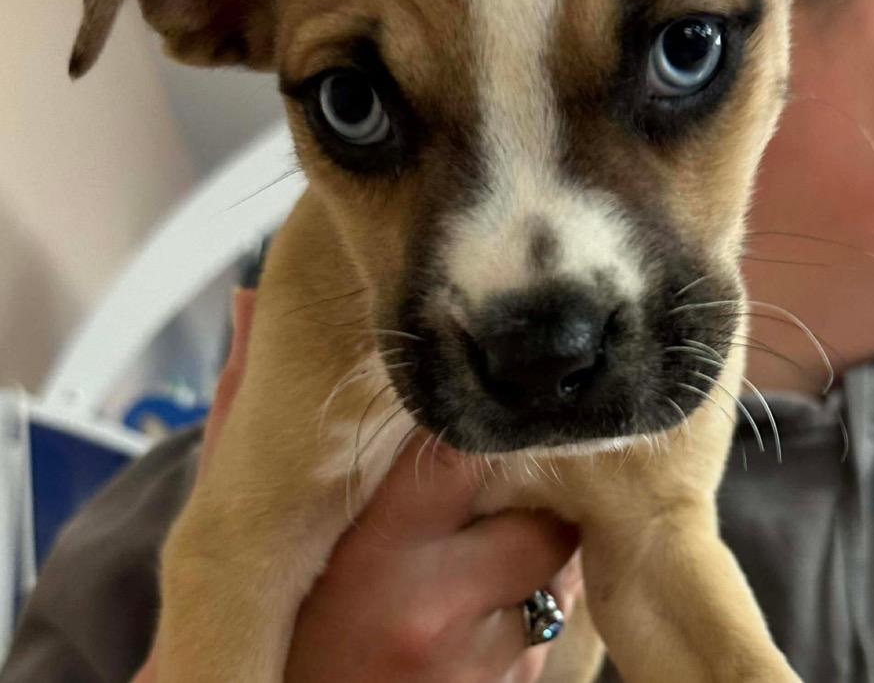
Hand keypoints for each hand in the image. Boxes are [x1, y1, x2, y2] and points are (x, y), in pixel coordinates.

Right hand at [134, 289, 581, 682]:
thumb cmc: (284, 626)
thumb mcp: (257, 524)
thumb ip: (253, 412)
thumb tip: (246, 297)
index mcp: (368, 544)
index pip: (461, 446)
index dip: (489, 422)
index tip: (491, 410)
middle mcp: (426, 600)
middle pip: (537, 505)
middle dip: (533, 491)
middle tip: (501, 490)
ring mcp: (472, 657)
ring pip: (557, 568)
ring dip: (539, 555)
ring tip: (483, 562)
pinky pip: (554, 627)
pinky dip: (534, 611)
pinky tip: (481, 619)